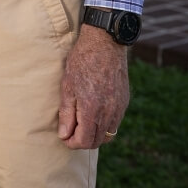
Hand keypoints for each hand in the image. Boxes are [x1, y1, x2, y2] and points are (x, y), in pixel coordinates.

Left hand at [58, 24, 128, 149]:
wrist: (105, 44)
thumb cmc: (82, 62)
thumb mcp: (68, 86)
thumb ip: (67, 114)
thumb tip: (64, 135)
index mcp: (92, 109)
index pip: (85, 140)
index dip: (72, 143)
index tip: (64, 138)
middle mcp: (109, 112)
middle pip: (97, 141)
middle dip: (82, 142)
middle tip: (70, 133)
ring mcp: (119, 108)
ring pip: (108, 135)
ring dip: (94, 135)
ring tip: (81, 125)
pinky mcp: (124, 102)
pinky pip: (115, 123)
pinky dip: (104, 125)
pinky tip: (94, 115)